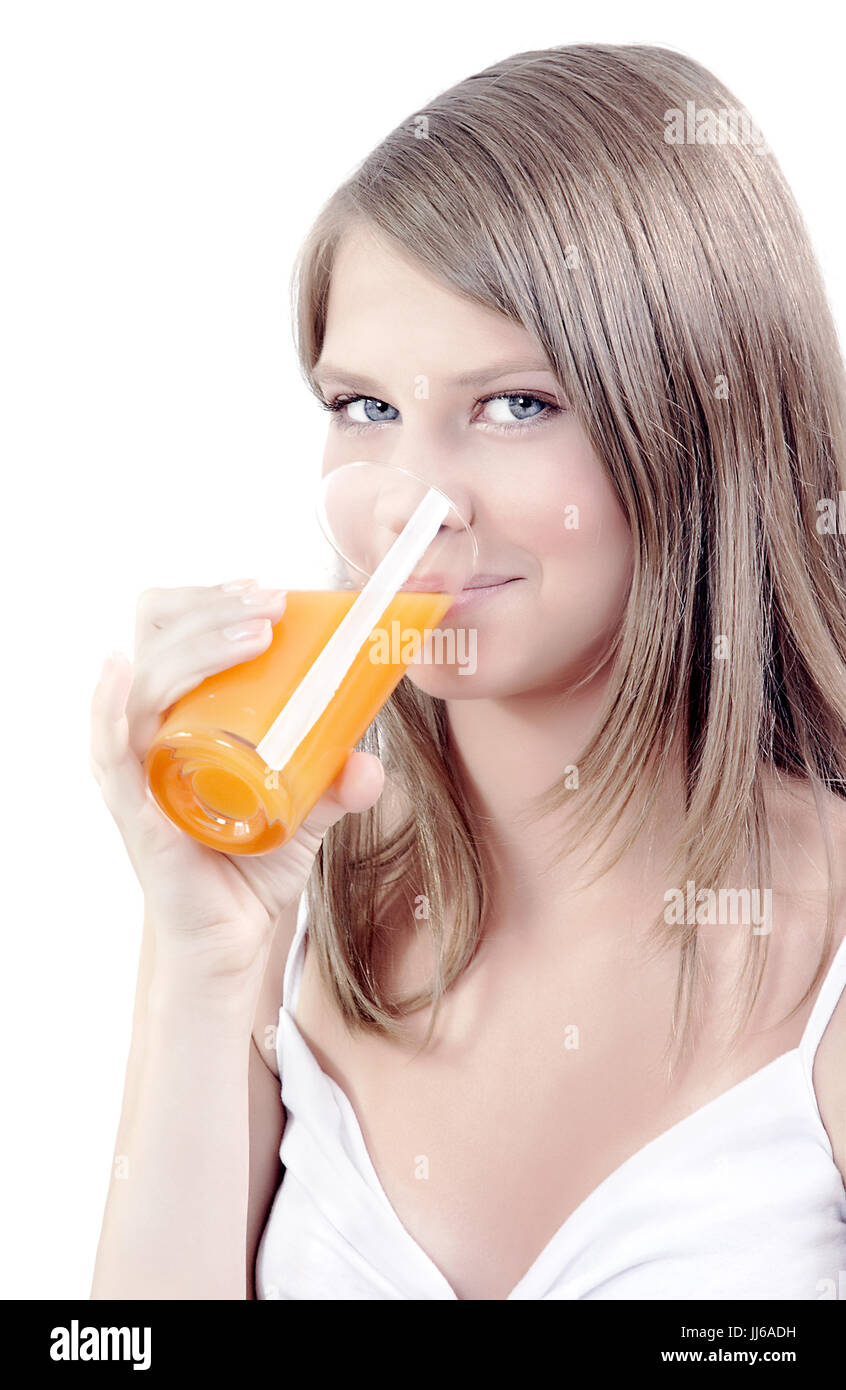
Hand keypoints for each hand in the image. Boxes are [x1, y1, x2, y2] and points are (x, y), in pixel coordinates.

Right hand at [89, 580, 384, 986]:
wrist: (233, 938)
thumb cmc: (253, 861)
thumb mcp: (308, 811)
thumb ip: (338, 784)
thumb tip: (369, 765)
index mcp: (186, 714)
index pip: (176, 631)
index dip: (211, 601)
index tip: (266, 592)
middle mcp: (153, 731)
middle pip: (161, 640)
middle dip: (215, 611)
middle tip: (271, 605)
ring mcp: (140, 768)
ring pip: (148, 682)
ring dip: (198, 643)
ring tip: (257, 632)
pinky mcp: (137, 810)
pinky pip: (108, 750)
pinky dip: (107, 706)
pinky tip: (119, 669)